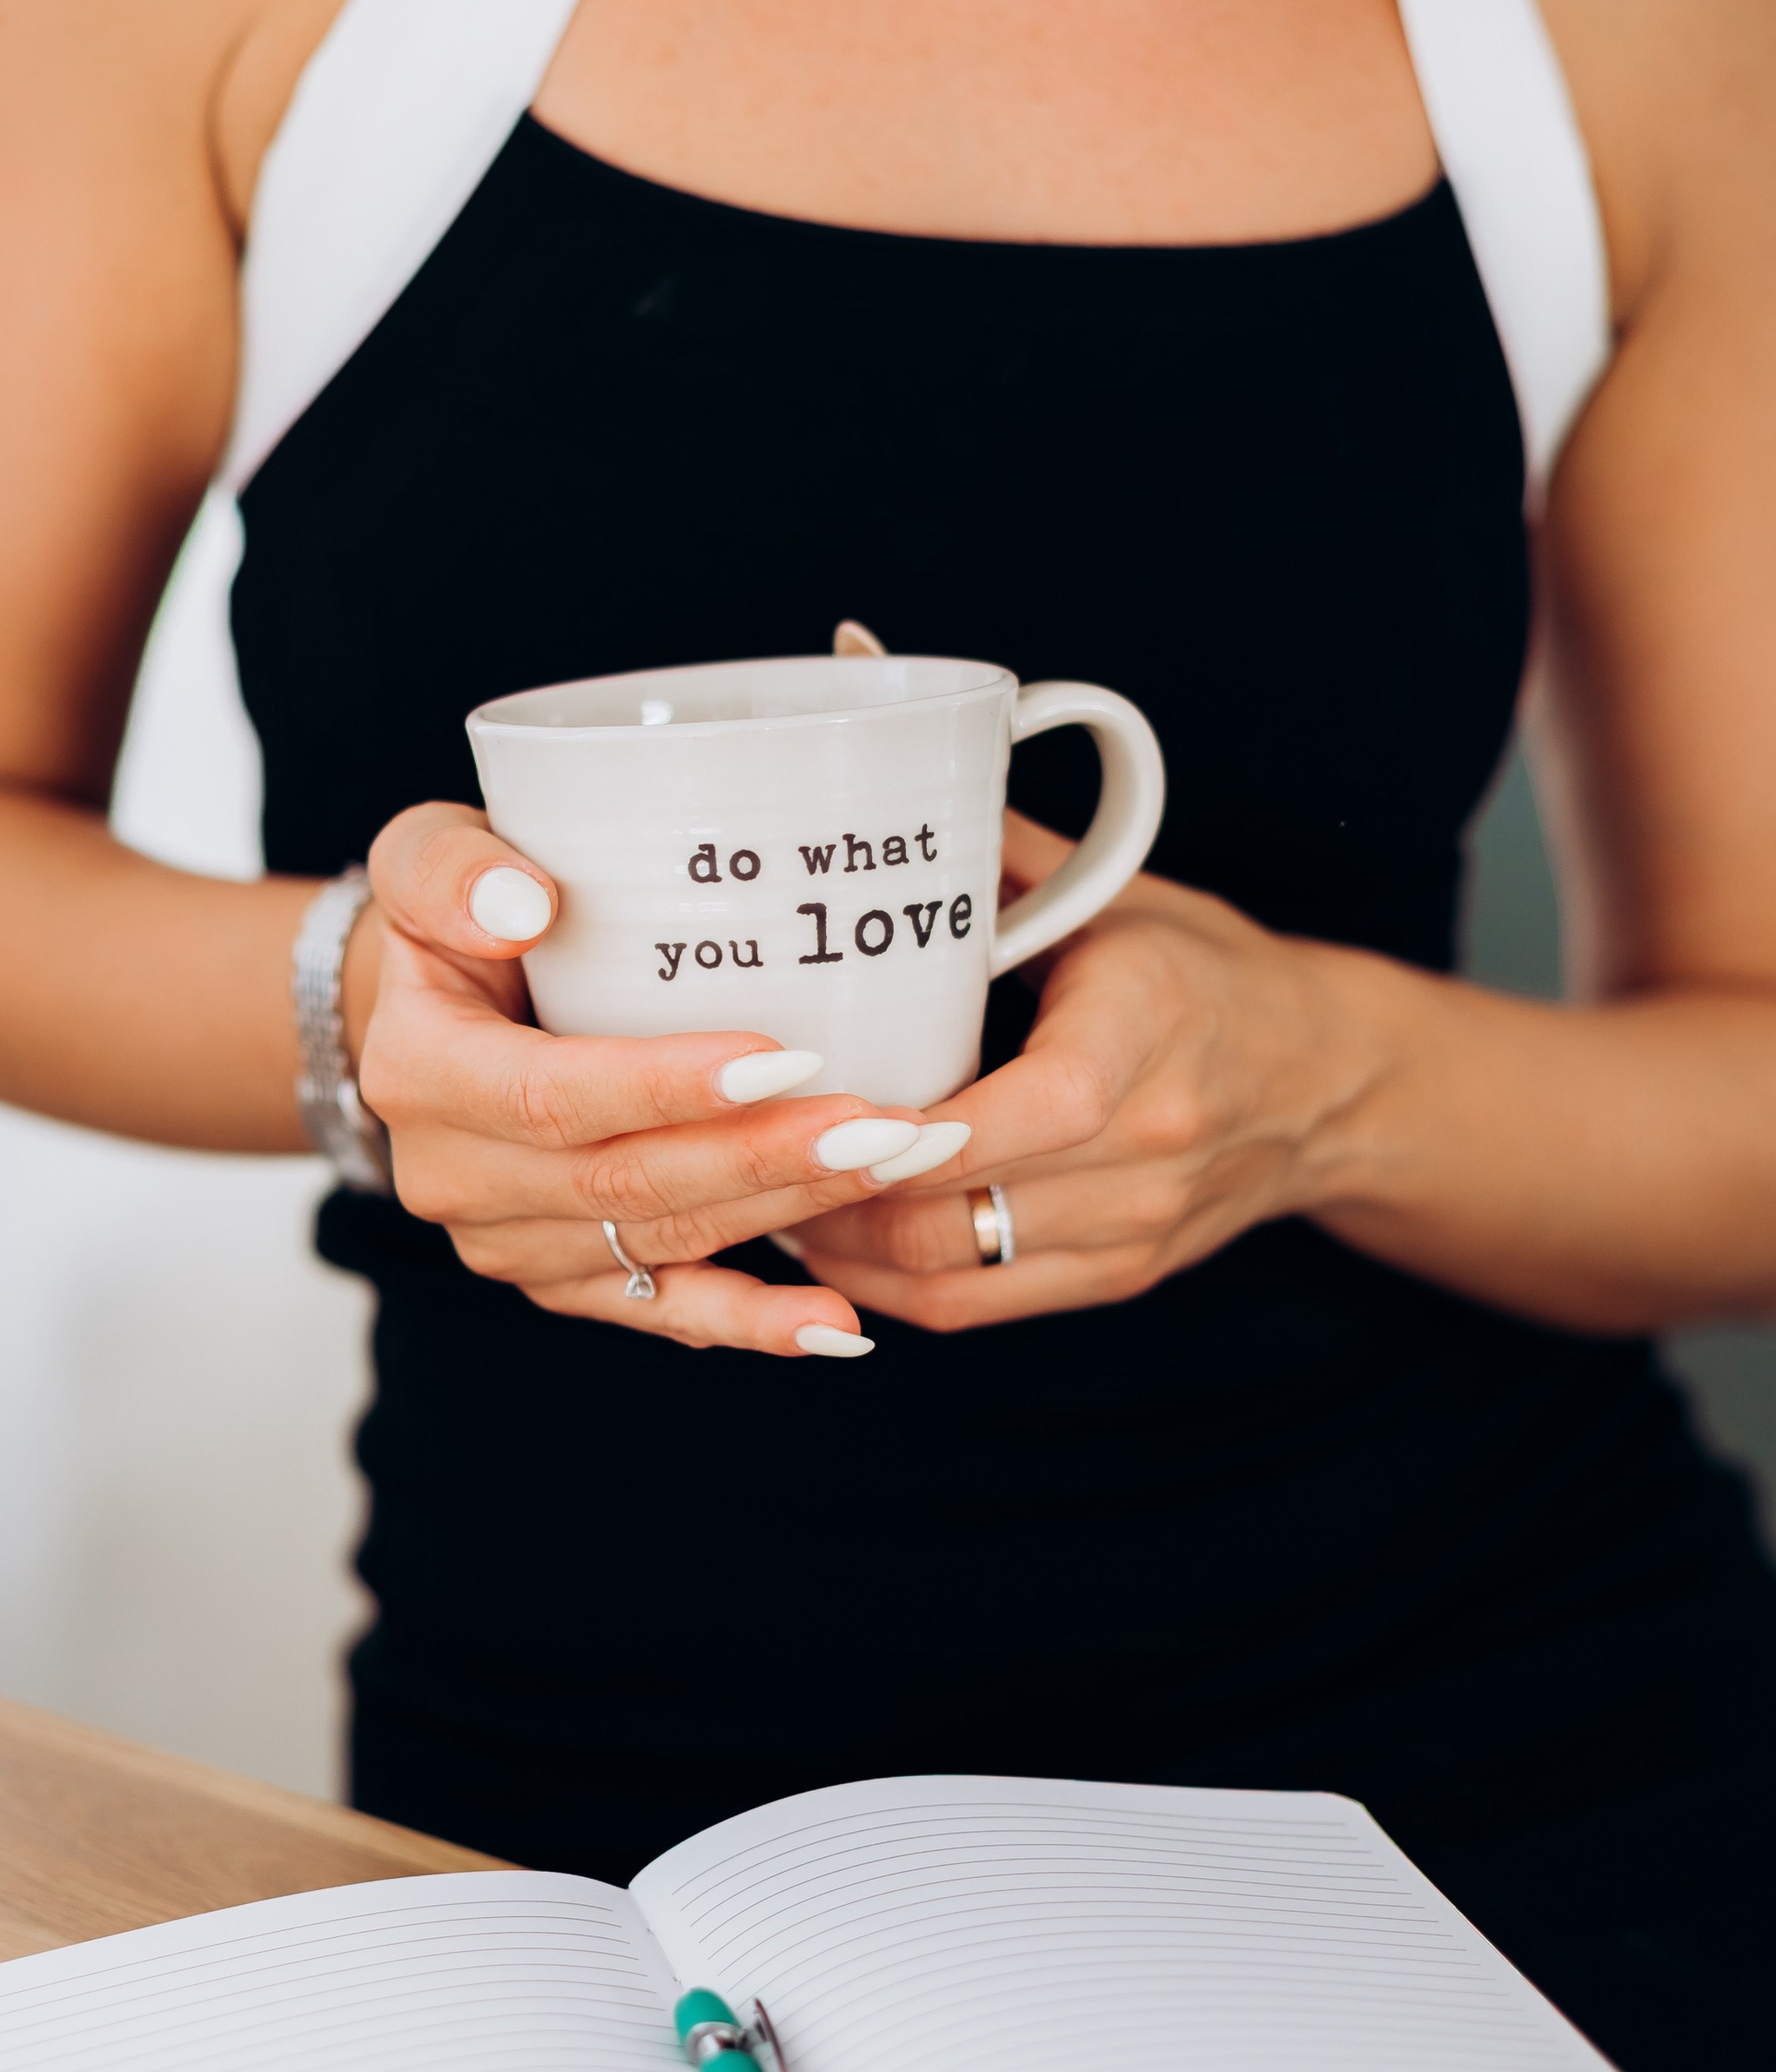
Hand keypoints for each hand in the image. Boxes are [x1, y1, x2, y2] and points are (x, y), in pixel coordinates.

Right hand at [345, 803, 972, 1354]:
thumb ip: (451, 872)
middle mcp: (453, 1179)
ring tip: (901, 1168)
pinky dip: (753, 1322)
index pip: (551, 1097)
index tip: (786, 1059)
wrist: (441, 1009)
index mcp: (416, 1074)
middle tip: (888, 1124)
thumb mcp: (425, 857)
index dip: (667, 1087)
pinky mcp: (561, 1280)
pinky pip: (661, 1311)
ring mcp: (509, 1243)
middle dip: (767, 1157)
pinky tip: (836, 1324)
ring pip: (664, 1242)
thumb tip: (520, 905)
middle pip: (627, 1184)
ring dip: (790, 1214)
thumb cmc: (459, 914)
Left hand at [784, 812, 1383, 1328]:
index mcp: (1144, 1033)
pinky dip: (892, 1283)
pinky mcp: (1122, 1274)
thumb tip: (886, 767)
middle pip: (956, 1208)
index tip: (797, 1104)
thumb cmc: (1206, 971)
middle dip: (831, 1194)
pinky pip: (980, 1304)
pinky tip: (835, 1240)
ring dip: (844, 1248)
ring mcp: (1138, 1224)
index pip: (1016, 1111)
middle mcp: (1149, 1143)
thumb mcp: (1120, 893)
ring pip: (954, 1272)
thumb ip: (998, 853)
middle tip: (740, 1151)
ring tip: (767, 1196)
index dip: (895, 1130)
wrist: (1331, 1081)